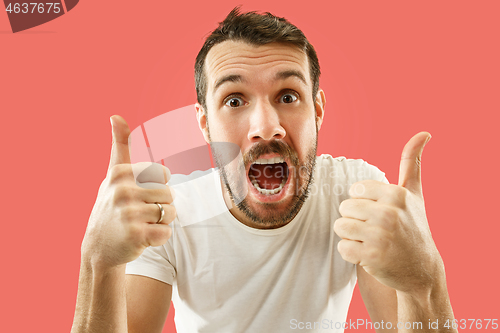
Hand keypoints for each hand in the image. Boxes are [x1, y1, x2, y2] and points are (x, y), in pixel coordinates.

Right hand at [81, 116, 175, 268]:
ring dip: (162, 222)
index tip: (141, 194)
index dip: (159, 187)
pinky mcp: (136, 235)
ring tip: (142, 225)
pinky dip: (160, 237)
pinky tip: (144, 238)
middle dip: (162, 205)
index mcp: (121, 173)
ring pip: (171, 213)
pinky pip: (167, 232)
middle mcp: (123, 191)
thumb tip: (116, 115)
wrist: (98, 247)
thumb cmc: (111, 206)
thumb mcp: (113, 174)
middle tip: (141, 214)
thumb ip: (120, 145)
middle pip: (169, 194)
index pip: (164, 175)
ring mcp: (129, 213)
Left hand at [334, 132, 442, 293]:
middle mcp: (389, 213)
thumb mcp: (415, 194)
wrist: (421, 269)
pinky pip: (342, 248)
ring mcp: (380, 236)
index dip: (363, 203)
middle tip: (374, 230)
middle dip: (355, 219)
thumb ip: (412, 163)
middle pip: (344, 208)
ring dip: (351, 236)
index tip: (379, 213)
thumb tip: (423, 133)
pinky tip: (368, 255)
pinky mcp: (371, 257)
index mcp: (396, 194)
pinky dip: (351, 253)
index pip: (354, 191)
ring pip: (340, 227)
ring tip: (371, 241)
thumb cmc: (413, 227)